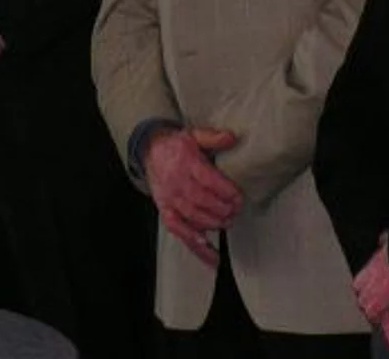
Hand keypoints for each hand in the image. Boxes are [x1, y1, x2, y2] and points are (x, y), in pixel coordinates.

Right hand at [142, 126, 242, 266]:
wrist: (150, 151)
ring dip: (213, 224)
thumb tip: (232, 137)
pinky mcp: (165, 211)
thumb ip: (213, 137)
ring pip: (192, 217)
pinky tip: (210, 253)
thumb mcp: (194, 135)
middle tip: (236, 211)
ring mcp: (170, 199)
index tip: (239, 197)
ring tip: (227, 223)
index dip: (226, 191)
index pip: (208, 180)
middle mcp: (176, 182)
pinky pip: (179, 230)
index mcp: (186, 162)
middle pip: (202, 201)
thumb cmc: (177, 146)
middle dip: (222, 209)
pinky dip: (194, 243)